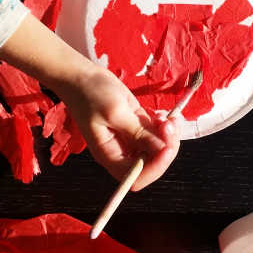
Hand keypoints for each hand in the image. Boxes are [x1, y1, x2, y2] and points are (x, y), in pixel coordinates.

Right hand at [0, 13, 179, 190]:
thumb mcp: (115, 112)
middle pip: (152, 163)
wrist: (81, 75)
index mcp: (110, 155)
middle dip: (166, 146)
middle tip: (170, 124)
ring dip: (168, 134)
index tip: (166, 147)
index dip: (155, 168)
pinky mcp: (137, 124)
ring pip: (158, 147)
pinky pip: (157, 133)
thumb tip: (161, 149)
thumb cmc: (91, 94)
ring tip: (168, 117)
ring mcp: (131, 138)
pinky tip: (161, 114)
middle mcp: (122, 151)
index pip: (136, 178)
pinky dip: (164, 125)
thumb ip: (138, 132)